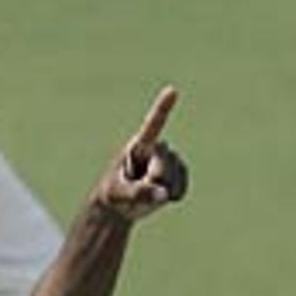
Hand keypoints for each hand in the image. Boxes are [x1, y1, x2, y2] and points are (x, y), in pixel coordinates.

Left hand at [98, 87, 188, 223]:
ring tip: (146, 191)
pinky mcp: (179, 172)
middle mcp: (156, 147)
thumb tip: (164, 194)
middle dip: (153, 182)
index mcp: (138, 145)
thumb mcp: (118, 194)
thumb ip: (138, 193)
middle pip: (163, 167)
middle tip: (137, 185)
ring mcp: (169, 159)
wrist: (122, 204)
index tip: (172, 90)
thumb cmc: (114, 194)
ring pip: (173, 179)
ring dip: (160, 192)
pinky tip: (161, 195)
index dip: (162, 108)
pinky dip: (172, 196)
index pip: (152, 125)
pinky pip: (181, 187)